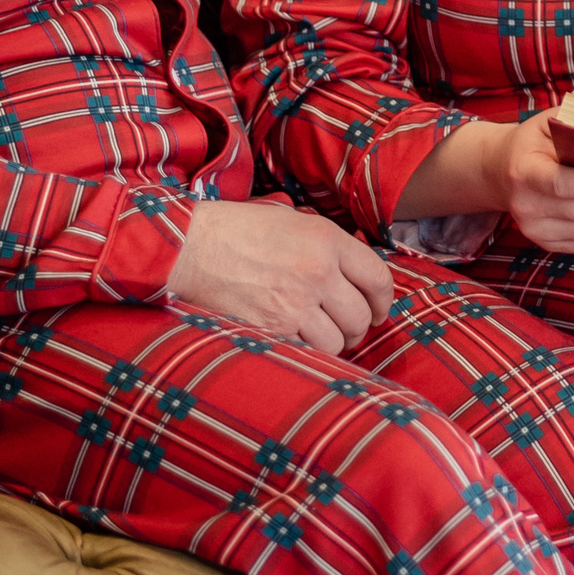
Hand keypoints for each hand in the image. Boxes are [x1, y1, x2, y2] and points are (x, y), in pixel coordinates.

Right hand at [167, 199, 395, 353]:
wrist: (189, 246)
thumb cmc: (237, 230)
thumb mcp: (292, 220)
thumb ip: (327, 246)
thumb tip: (355, 275)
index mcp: (327, 239)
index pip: (379, 278)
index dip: (384, 301)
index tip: (378, 311)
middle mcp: (317, 271)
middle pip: (361, 317)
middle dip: (357, 328)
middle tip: (345, 329)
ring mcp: (294, 303)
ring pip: (336, 342)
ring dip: (330, 345)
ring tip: (316, 337)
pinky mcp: (270, 329)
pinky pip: (305, 354)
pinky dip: (302, 354)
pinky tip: (292, 342)